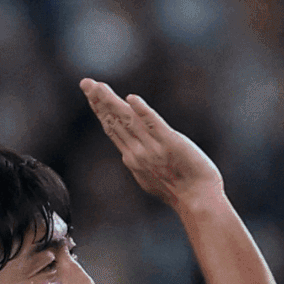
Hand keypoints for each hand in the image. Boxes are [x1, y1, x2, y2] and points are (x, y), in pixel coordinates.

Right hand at [81, 79, 223, 211]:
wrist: (198, 201)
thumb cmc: (180, 190)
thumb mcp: (151, 176)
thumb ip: (140, 160)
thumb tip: (128, 155)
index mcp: (132, 158)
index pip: (112, 128)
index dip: (100, 109)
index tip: (91, 93)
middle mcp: (138, 152)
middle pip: (114, 122)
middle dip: (99, 101)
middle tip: (86, 83)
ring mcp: (153, 148)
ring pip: (127, 121)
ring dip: (112, 102)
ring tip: (99, 86)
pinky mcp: (170, 143)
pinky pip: (153, 125)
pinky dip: (142, 111)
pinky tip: (132, 99)